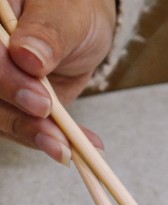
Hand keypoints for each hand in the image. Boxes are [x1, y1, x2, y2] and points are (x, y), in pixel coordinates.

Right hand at [0, 0, 114, 162]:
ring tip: (67, 148)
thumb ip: (48, 32)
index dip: (5, 79)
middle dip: (17, 115)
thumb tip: (28, 57)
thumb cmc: (71, 10)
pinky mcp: (9, 103)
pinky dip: (48, 141)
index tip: (40, 100)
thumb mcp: (66, 13)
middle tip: (55, 132)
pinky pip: (19, 127)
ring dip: (31, 134)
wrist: (80, 27)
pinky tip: (74, 148)